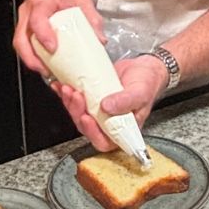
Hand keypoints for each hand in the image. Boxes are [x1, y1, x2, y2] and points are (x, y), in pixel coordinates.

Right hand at [13, 0, 104, 74]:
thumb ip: (91, 18)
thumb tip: (99, 39)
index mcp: (42, 2)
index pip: (37, 19)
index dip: (43, 35)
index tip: (52, 48)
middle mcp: (28, 12)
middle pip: (21, 38)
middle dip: (32, 57)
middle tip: (46, 69)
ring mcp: (23, 22)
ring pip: (20, 45)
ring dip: (32, 61)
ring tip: (46, 71)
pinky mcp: (24, 31)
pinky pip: (24, 47)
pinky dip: (33, 59)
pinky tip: (45, 66)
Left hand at [53, 55, 168, 150]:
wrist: (145, 67)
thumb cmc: (148, 83)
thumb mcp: (140, 92)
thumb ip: (126, 102)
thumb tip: (107, 108)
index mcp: (122, 129)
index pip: (103, 141)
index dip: (92, 133)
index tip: (87, 118)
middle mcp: (108, 123)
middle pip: (86, 127)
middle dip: (77, 113)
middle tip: (76, 96)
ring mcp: (98, 111)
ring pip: (78, 114)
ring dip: (70, 103)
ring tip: (68, 88)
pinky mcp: (91, 99)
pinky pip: (76, 101)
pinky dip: (66, 95)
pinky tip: (61, 85)